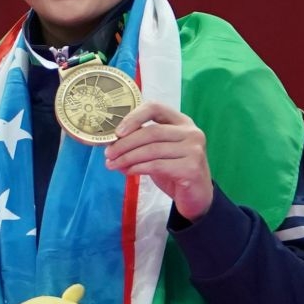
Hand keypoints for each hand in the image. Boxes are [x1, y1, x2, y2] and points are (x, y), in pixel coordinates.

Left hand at [105, 101, 212, 219]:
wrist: (195, 196)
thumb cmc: (173, 170)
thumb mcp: (157, 152)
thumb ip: (140, 143)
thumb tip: (111, 144)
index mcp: (182, 122)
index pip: (156, 108)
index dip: (134, 117)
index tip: (117, 132)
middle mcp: (191, 132)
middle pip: (151, 132)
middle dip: (124, 143)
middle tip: (108, 154)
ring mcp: (194, 150)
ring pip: (152, 150)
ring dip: (127, 158)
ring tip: (112, 165)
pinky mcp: (191, 168)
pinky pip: (157, 165)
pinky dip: (137, 168)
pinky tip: (128, 171)